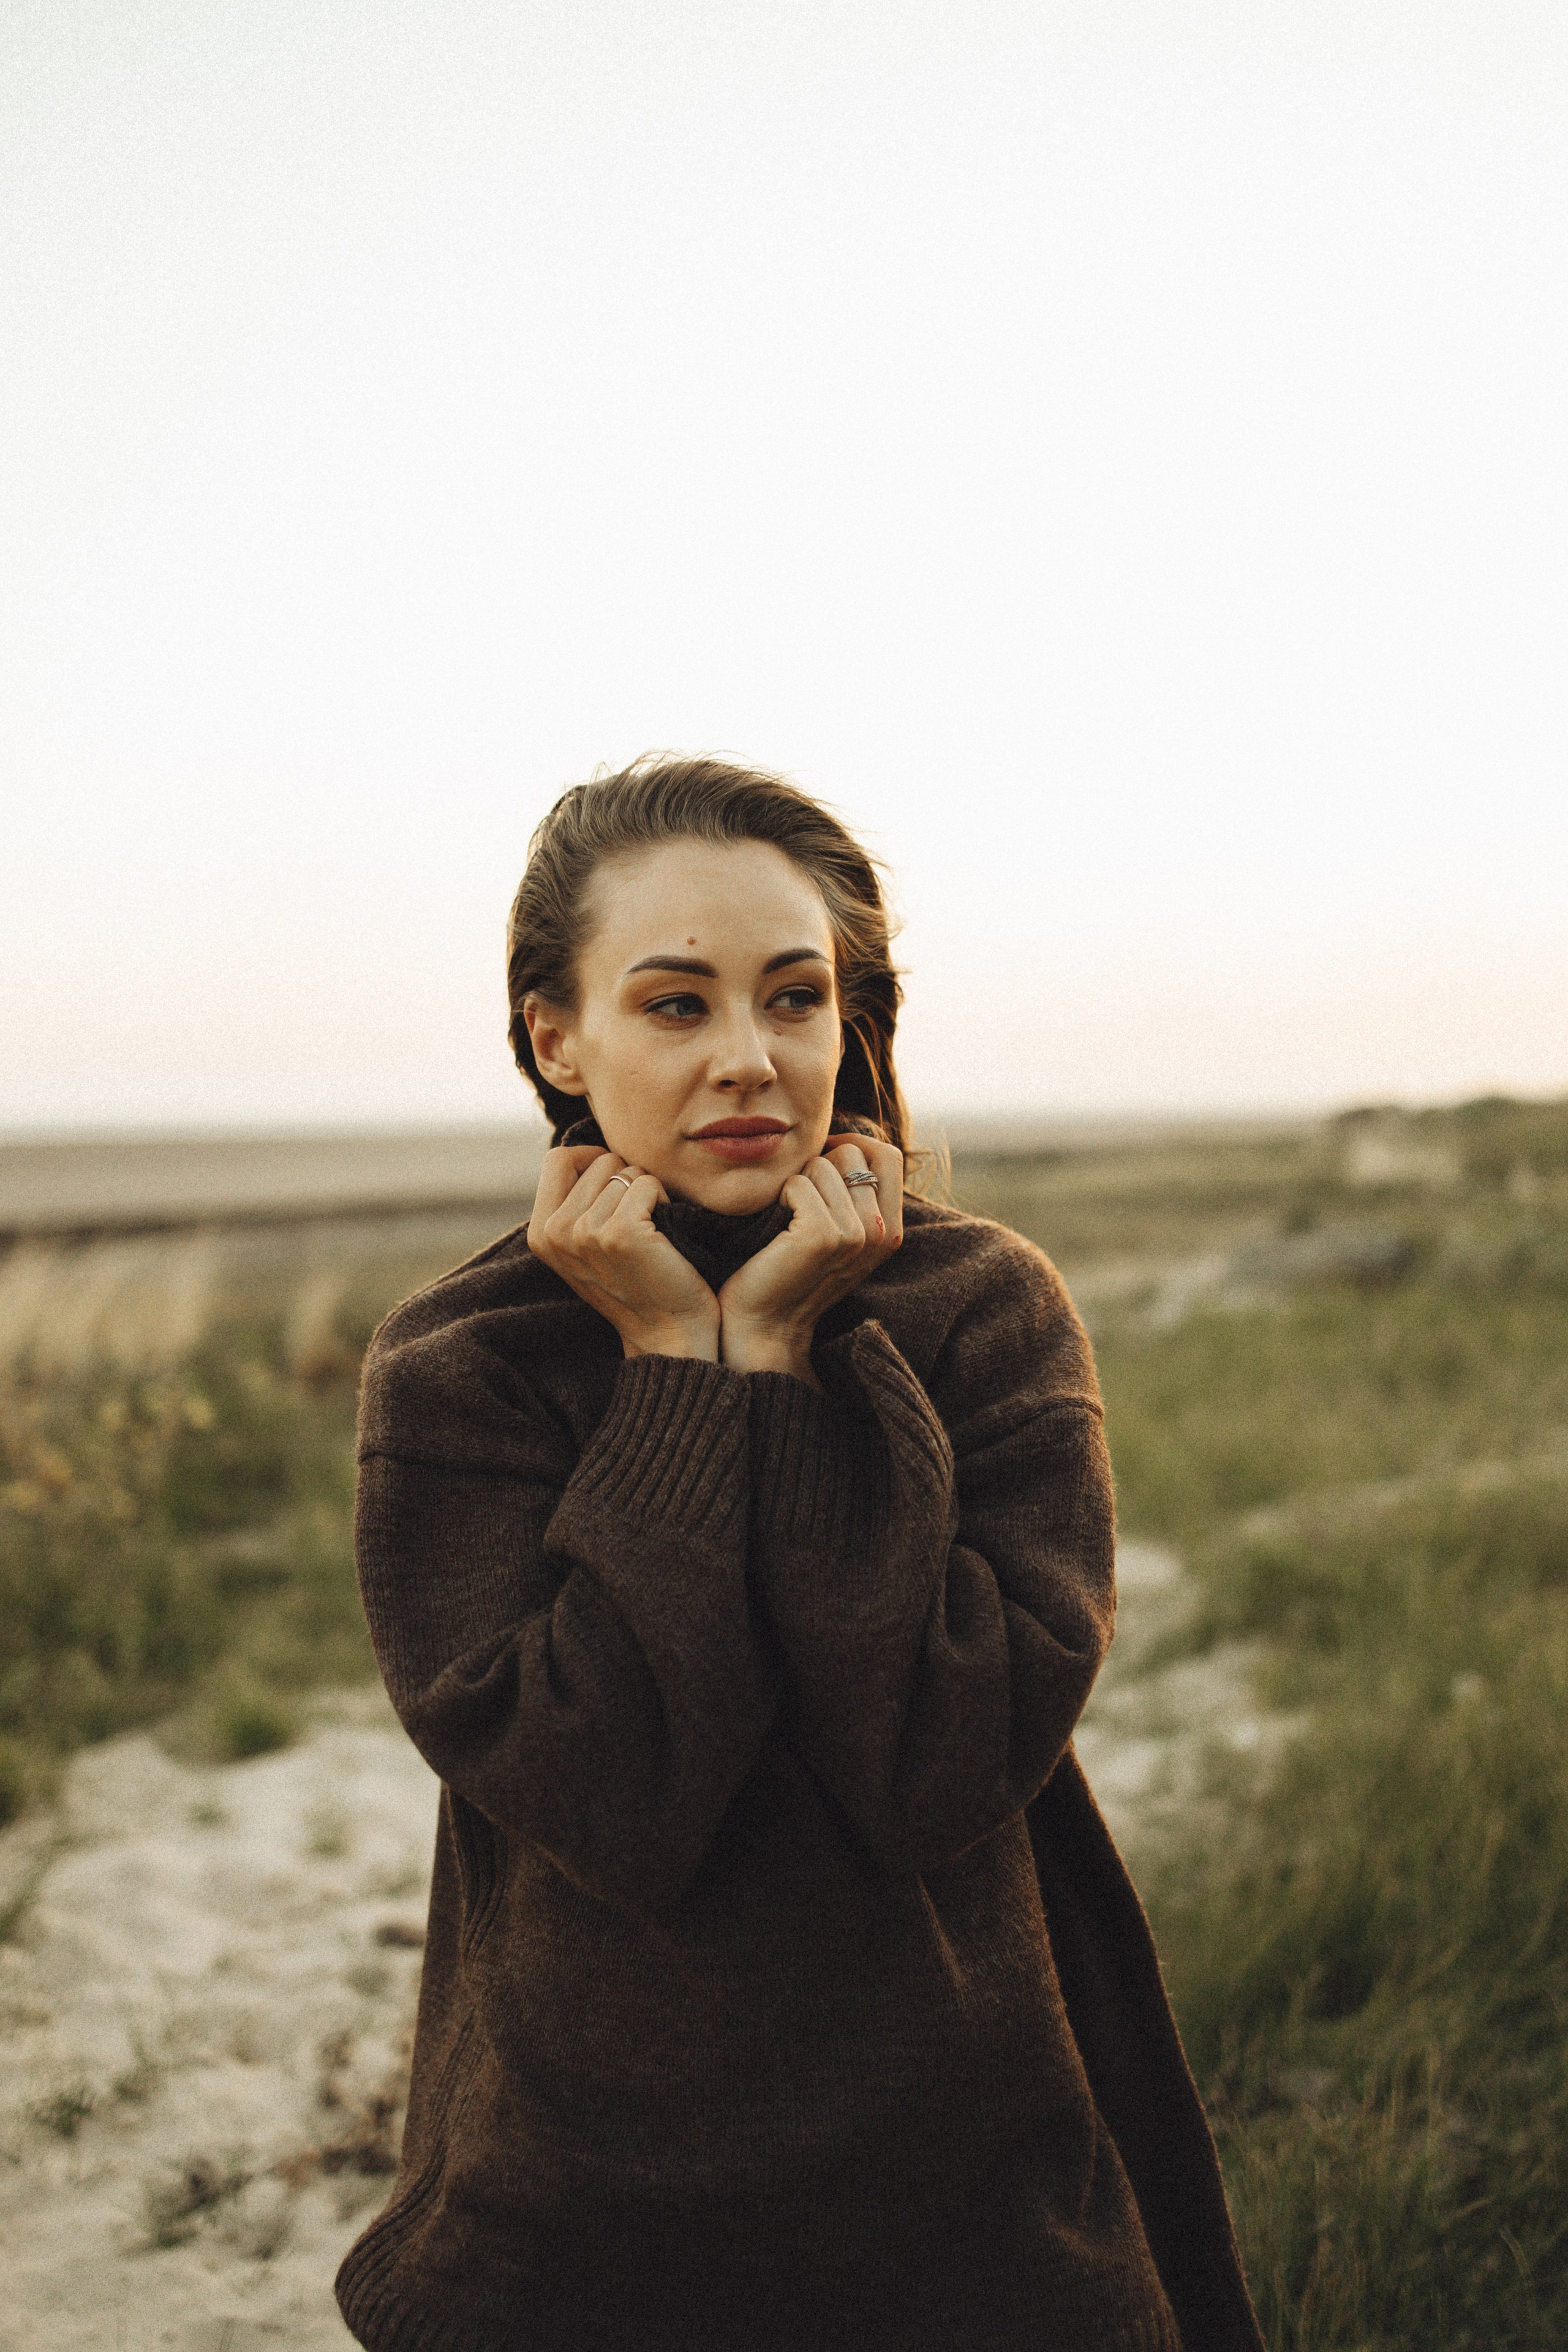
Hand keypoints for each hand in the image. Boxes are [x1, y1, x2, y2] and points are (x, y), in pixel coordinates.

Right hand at [527, 1146, 720, 1360]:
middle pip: (598, 1160)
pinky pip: (648, 1183)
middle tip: (635, 1221)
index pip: (558, 1158)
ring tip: (649, 1232)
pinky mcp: (620, 1233)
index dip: (592, 1160)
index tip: (614, 1187)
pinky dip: (665, 1200)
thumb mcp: (586, 1245)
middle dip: (625, 1179)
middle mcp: (555, 1231)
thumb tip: (586, 1151)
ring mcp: (585, 1232)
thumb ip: (575, 1202)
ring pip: (626, 1171)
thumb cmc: (636, 1281)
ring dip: (647, 1193)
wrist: (668, 1333)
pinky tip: (662, 1236)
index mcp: (540, 1233)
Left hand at [717, 1137, 903, 1383]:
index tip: (822, 1161)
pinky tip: (778, 1228)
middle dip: (818, 1164)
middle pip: (853, 1152)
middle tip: (800, 1201)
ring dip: (796, 1183)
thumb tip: (843, 1138)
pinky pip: (797, 1183)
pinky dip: (779, 1197)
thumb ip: (854, 1193)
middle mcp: (881, 1232)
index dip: (852, 1144)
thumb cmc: (790, 1268)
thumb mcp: (838, 1231)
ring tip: (789, 1218)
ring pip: (822, 1164)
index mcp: (891, 1230)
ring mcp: (856, 1235)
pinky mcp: (824, 1236)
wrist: (766, 1323)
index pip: (888, 1154)